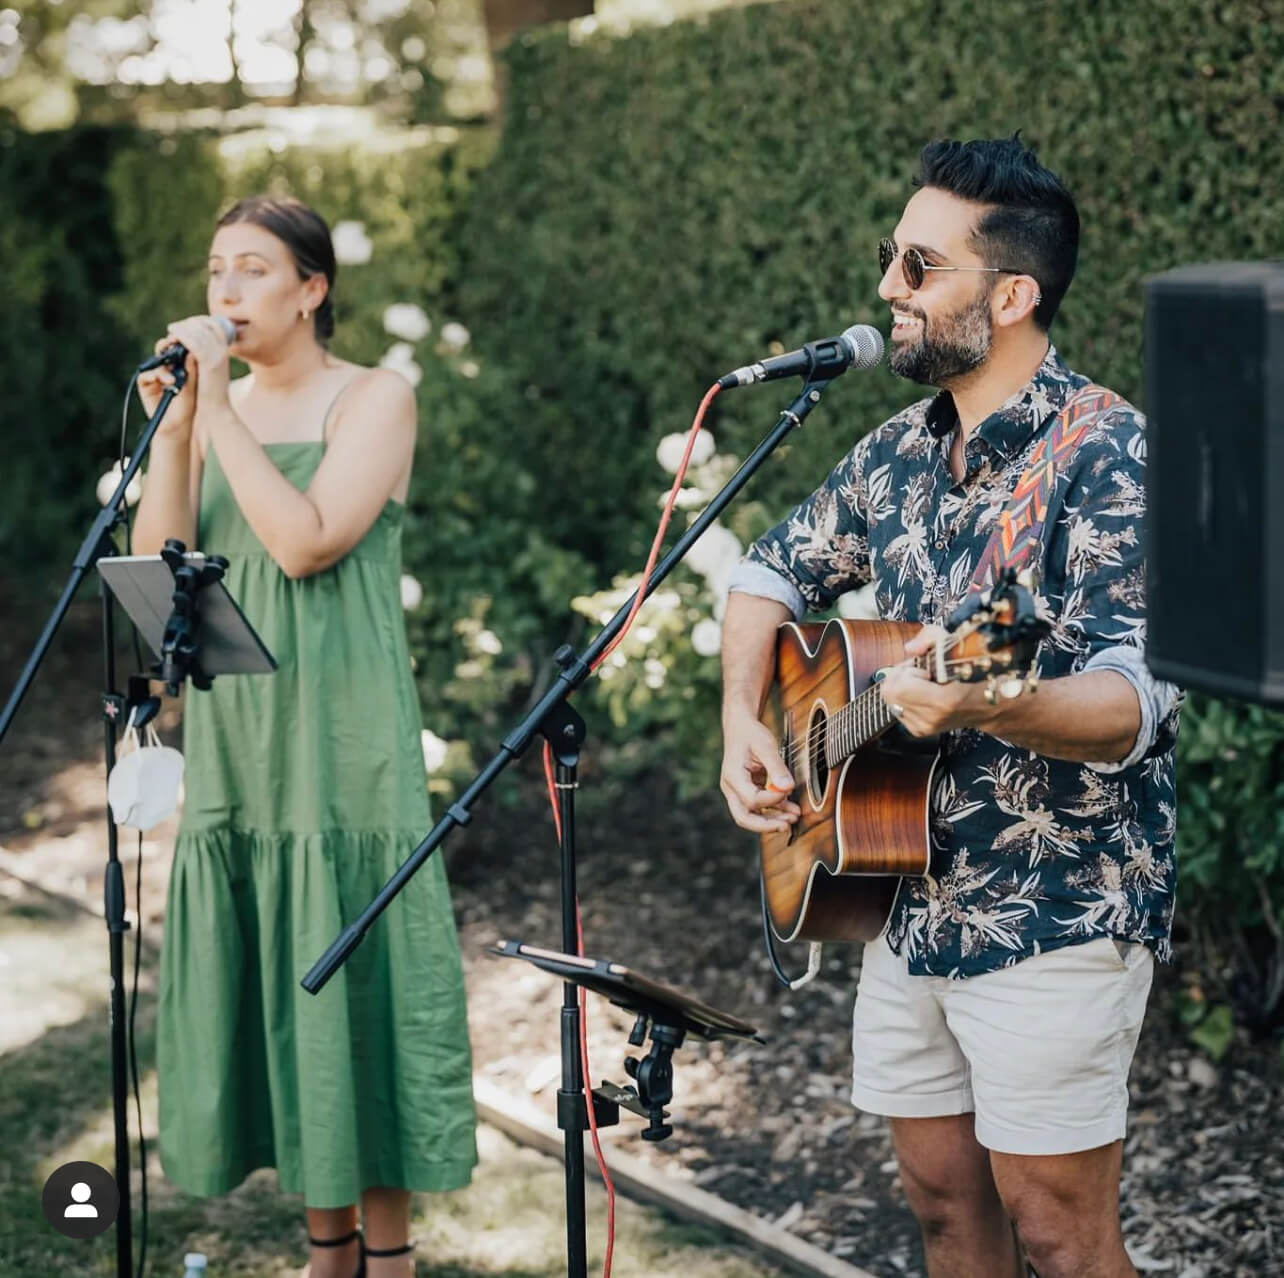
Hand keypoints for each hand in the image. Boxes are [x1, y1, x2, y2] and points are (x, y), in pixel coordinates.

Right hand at [136, 345, 196, 440]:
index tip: (184, 340)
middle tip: (171, 344)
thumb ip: (191, 371)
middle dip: (167, 347)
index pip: (177, 351)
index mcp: (179, 368)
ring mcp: (154, 377)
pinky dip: (153, 376)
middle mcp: (165, 369)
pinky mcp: (145, 385)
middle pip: (163, 352)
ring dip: (163, 368)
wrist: (177, 426)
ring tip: (172, 379)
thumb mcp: (192, 388)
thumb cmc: (187, 408)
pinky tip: (163, 382)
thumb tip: (192, 353)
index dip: (179, 345)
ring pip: (155, 363)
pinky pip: (145, 375)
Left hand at [162, 316, 231, 411]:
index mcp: (225, 352)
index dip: (200, 321)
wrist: (216, 411)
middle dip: (189, 323)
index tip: (187, 324)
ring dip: (183, 328)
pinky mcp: (208, 363)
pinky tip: (172, 337)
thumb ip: (207, 358)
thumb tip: (193, 348)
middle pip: (206, 325)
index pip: (214, 326)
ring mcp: (217, 356)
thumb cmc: (212, 395)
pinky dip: (182, 336)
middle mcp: (223, 351)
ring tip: (171, 330)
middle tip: (175, 328)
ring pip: (199, 331)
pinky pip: (194, 342)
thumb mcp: (212, 372)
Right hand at [720, 713, 800, 833]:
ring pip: (751, 816)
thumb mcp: (765, 745)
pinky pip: (758, 808)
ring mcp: (736, 792)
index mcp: (733, 775)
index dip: (772, 799)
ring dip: (772, 821)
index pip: (751, 798)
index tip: (788, 789)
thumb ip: (776, 767)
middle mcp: (731, 788)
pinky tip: (790, 811)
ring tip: (793, 818)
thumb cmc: (750, 734)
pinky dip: (773, 811)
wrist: (740, 727)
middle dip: (766, 825)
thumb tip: (788, 788)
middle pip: (744, 817)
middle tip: (787, 825)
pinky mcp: (745, 792)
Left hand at [878, 623, 997, 737]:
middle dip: (901, 676)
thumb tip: (910, 647)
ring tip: (924, 683)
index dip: (908, 670)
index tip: (925, 667)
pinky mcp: (918, 730)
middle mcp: (931, 718)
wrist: (987, 704)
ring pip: (890, 700)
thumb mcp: (957, 644)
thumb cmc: (974, 674)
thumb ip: (930, 637)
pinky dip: (904, 698)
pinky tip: (922, 694)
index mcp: (942, 700)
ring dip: (902, 687)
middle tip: (921, 672)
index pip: (898, 686)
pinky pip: (896, 708)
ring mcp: (924, 727)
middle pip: (889, 693)